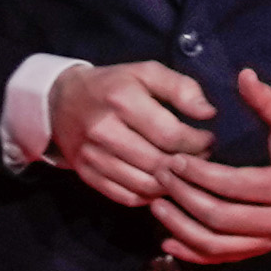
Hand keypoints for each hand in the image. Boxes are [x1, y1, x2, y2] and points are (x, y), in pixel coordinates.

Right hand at [43, 57, 213, 206]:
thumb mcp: (146, 73)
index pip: (171, 135)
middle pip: (159, 164)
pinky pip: (127, 198)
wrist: (61, 102)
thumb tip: (208, 113)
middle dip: (189, 165)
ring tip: (183, 171)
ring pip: (145, 186)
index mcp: (122, 99)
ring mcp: (93, 156)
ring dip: (172, 185)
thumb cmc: (113, 86)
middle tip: (201, 158)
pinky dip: (150, 196)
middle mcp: (104, 130)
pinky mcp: (87, 175)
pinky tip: (161, 184)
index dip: (199, 142)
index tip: (209, 139)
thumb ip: (181, 88)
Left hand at [151, 66, 270, 266]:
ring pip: (216, 244)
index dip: (200, 174)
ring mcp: (269, 242)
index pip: (234, 185)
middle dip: (185, 197)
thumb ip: (268, 99)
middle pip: (221, 218)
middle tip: (160, 176)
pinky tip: (166, 238)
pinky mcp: (259, 251)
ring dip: (181, 227)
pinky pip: (220, 258)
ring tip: (156, 204)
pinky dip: (191, 251)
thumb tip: (243, 74)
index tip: (175, 159)